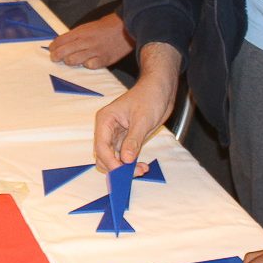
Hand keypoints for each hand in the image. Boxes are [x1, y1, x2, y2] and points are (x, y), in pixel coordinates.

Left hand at [49, 13, 133, 69]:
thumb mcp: (87, 27)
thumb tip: (61, 43)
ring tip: (70, 60)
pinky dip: (87, 65)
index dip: (53, 47)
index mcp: (80, 32)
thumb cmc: (105, 27)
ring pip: (73, 60)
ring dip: (69, 61)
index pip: (60, 41)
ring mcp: (95, 51)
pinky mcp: (104, 59)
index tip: (52, 50)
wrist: (125, 27)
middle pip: (63, 52)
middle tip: (55, 58)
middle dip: (56, 56)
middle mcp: (86, 41)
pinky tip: (87, 62)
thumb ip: (75, 35)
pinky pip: (90, 66)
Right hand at [93, 43, 179, 170]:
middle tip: (136, 172)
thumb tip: (125, 160)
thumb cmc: (150, 97)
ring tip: (142, 169)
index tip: (123, 172)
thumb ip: (133, 140)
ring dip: (125, 168)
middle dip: (117, 167)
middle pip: (104, 155)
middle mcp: (107, 129)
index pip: (101, 147)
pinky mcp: (126, 139)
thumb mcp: (142, 120)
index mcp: (105, 120)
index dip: (111, 162)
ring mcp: (116, 135)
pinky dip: (131, 164)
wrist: (161, 89)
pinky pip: (123, 156)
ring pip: (113, 158)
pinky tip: (143, 166)